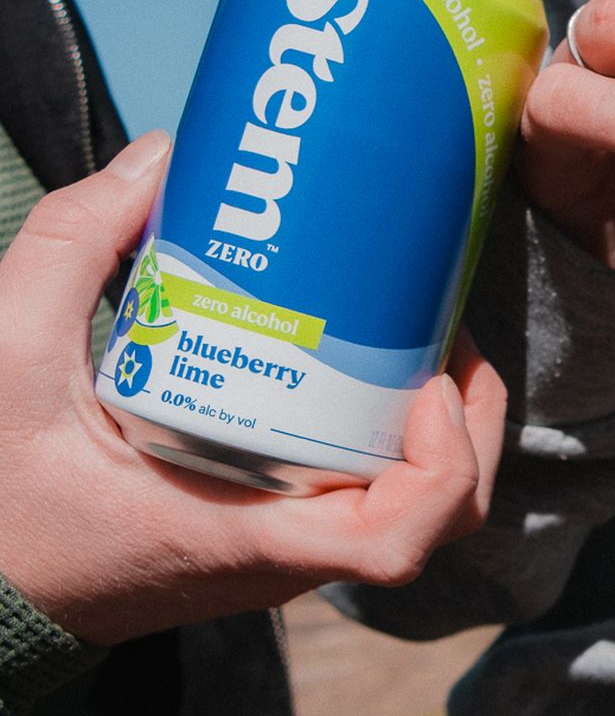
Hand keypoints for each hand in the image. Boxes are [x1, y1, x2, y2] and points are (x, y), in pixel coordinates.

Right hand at [0, 131, 507, 644]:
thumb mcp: (4, 357)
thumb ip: (71, 248)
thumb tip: (162, 158)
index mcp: (240, 540)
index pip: (394, 542)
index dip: (446, 464)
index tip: (430, 381)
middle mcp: (281, 557)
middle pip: (435, 515)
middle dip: (468, 421)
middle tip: (445, 326)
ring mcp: (281, 548)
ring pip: (409, 504)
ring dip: (438, 424)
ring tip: (418, 329)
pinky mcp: (269, 529)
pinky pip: (364, 491)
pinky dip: (387, 432)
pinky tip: (363, 358)